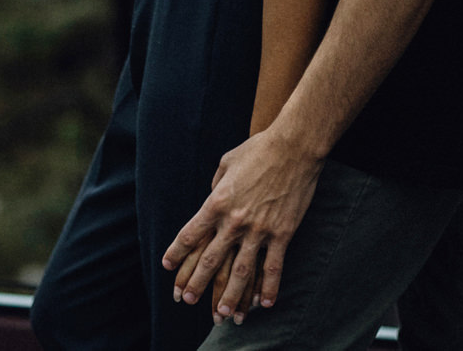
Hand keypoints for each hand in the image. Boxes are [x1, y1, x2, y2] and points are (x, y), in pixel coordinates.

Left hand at [162, 126, 323, 317]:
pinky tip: (264, 304)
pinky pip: (273, 267)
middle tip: (186, 300)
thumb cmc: (259, 149)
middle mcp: (234, 221)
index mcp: (217, 202)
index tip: (167, 266)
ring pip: (240, 272)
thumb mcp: (227, 162)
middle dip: (196, 283)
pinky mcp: (282, 233)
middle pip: (210, 260)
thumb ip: (216, 185)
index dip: (177, 252)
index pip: (190, 234)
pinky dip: (268, 288)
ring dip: (229, 296)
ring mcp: (259, 230)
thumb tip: (212, 197)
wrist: (294, 146)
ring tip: (221, 315)